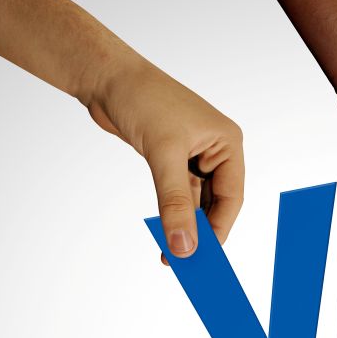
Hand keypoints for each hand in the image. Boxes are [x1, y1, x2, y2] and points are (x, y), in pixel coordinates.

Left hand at [86, 60, 243, 257]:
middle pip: (216, 202)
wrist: (104, 76)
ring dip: (184, 225)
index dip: (219, 229)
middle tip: (188, 261)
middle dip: (202, 231)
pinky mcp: (170, 159)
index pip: (232, 197)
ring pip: (195, 202)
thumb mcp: (163, 155)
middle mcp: (214, 150)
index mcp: (226, 143)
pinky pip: (177, 195)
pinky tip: (163, 232)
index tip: (205, 256)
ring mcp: (192, 155)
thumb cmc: (142, 99)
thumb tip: (184, 245)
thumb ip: (175, 203)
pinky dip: (171, 213)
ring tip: (172, 254)